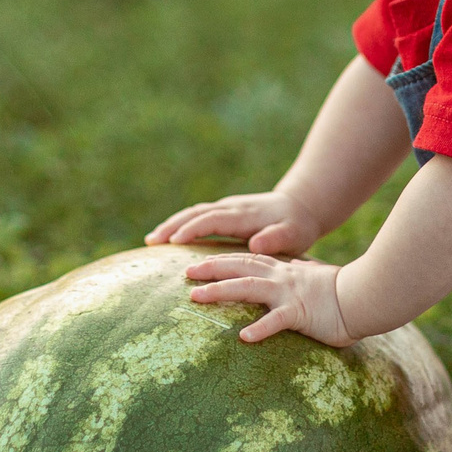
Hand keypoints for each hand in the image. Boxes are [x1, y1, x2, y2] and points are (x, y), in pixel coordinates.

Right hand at [146, 190, 320, 254]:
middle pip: (196, 213)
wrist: (300, 207)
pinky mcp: (224, 213)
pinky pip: (198, 217)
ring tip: (151, 240)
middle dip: (172, 225)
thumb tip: (256, 245)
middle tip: (151, 241)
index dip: (193, 229)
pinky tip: (167, 238)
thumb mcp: (294, 234)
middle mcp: (232, 208)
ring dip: (172, 224)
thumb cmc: (297, 225)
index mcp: (244, 214)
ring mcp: (226, 208)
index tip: (173, 242)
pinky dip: (180, 225)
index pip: (213, 219)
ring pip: (194, 213)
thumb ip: (276, 239)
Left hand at [184, 252, 353, 345]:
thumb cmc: (345, 293)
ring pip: (248, 287)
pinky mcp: (301, 312)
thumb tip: (298, 272)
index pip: (247, 260)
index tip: (199, 261)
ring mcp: (289, 293)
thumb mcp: (317, 281)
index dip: (222, 259)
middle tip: (185, 272)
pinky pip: (276, 322)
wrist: (367, 295)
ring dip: (220, 291)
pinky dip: (260, 328)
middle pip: (239, 267)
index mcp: (285, 271)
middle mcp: (282, 277)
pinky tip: (243, 337)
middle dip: (211, 268)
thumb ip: (302, 277)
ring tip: (196, 297)